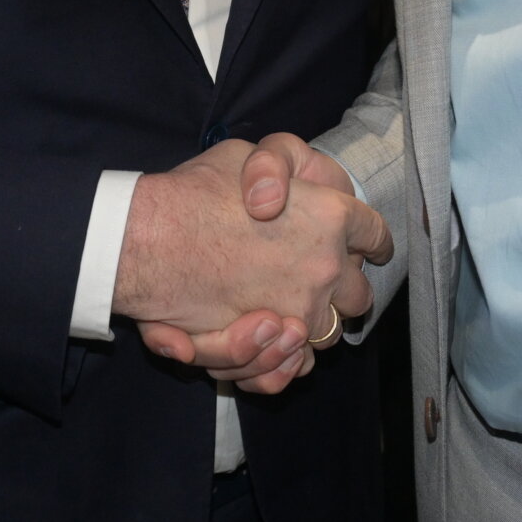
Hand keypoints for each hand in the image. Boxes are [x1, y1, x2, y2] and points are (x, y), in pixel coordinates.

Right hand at [135, 135, 378, 392]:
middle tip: (314, 283)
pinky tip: (267, 347)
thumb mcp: (244, 154)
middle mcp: (325, 267)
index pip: (375, 234)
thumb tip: (284, 199)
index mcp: (331, 216)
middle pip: (360, 294)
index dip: (374, 243)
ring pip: (328, 334)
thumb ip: (278, 169)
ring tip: (279, 317)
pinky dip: (284, 363)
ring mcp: (301, 310)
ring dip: (310, 329)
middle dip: (344, 291)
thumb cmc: (194, 193)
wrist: (147, 240)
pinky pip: (295, 367)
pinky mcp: (270, 346)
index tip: (371, 249)